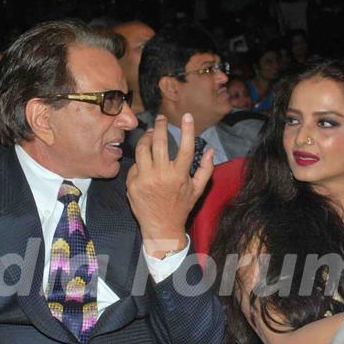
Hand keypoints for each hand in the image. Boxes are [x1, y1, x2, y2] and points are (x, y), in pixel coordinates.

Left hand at [126, 113, 213, 257]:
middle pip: (158, 141)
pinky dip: (140, 161)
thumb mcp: (197, 190)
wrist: (161, 227)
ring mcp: (144, 179)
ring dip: (145, 138)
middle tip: (161, 119)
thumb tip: (211, 150)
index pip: (185, 146)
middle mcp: (161, 174)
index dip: (187, 129)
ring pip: (142, 149)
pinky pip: (135, 165)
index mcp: (179, 175)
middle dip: (159, 126)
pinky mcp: (132, 184)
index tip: (187, 116)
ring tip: (149, 134)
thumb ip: (205, 169)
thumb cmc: (181, 207)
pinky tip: (144, 161)